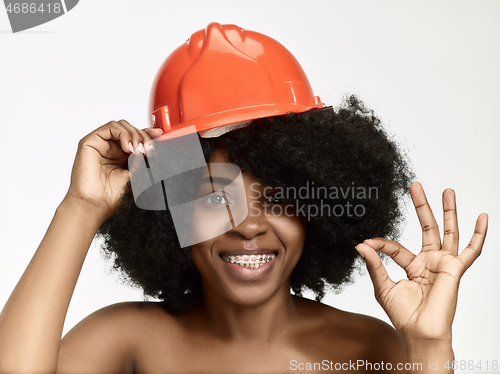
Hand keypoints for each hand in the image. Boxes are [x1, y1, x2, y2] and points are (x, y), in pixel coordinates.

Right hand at [65, 120, 162, 218]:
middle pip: (131, 129)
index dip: (149, 134)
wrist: (96, 204)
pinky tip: (127, 147)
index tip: (160, 135)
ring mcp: (102, 144)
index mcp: (123, 156)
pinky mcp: (91, 142)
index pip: (137, 137)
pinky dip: (123, 133)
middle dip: (143, 137)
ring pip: (122, 126)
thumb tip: (154, 147)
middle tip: (148, 150)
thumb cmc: (112, 195)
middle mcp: (112, 148)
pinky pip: (110, 127)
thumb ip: (143, 159)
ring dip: (134, 135)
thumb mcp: (136, 174)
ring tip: (137, 150)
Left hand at [355, 182, 487, 342]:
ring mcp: (444, 264)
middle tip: (414, 186)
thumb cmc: (402, 314)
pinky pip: (472, 250)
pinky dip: (479, 234)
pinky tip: (483, 217)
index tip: (367, 242)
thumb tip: (360, 245)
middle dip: (421, 206)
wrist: (419, 332)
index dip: (381, 244)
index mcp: (413, 266)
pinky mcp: (455, 269)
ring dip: (448, 211)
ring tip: (447, 191)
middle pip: (427, 228)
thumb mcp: (383, 286)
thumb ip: (374, 264)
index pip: (396, 247)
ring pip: (448, 232)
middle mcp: (430, 262)